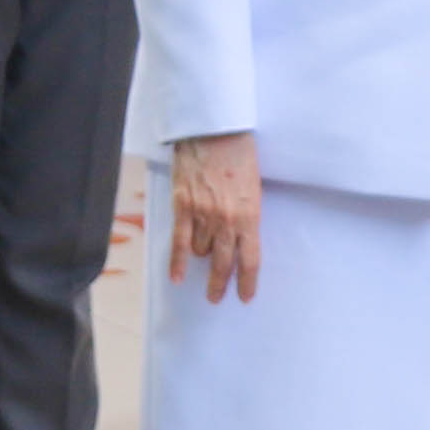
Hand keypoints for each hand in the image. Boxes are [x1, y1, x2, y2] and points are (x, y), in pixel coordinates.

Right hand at [163, 133, 261, 303]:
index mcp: (250, 215)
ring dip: (202, 256)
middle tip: (217, 298)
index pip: (251, 259)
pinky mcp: (183, 206)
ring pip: (201, 251)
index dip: (248, 282)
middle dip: (221, 285)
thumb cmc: (238, 153)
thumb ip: (246, 213)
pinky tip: (177, 277)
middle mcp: (228, 221)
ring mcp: (204, 215)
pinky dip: (177, 262)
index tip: (246, 296)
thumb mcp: (253, 187)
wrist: (215, 131)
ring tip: (201, 257)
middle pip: (225, 264)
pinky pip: (179, 243)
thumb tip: (238, 236)